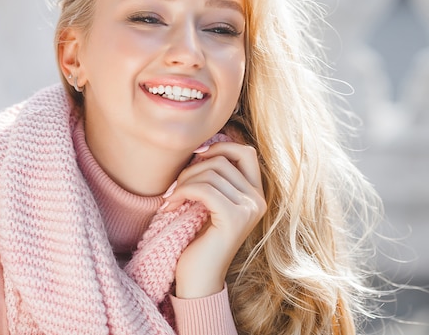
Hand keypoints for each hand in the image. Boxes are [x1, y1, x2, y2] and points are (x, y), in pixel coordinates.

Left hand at [161, 142, 266, 298]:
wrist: (198, 280)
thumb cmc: (200, 242)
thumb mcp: (211, 204)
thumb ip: (215, 179)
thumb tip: (202, 147)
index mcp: (256, 194)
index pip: (246, 152)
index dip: (220, 147)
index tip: (196, 158)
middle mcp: (258, 201)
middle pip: (224, 160)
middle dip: (194, 167)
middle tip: (176, 187)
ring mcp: (249, 209)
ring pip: (211, 173)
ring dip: (184, 182)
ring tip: (172, 199)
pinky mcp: (233, 219)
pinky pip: (204, 189)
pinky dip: (182, 193)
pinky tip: (170, 206)